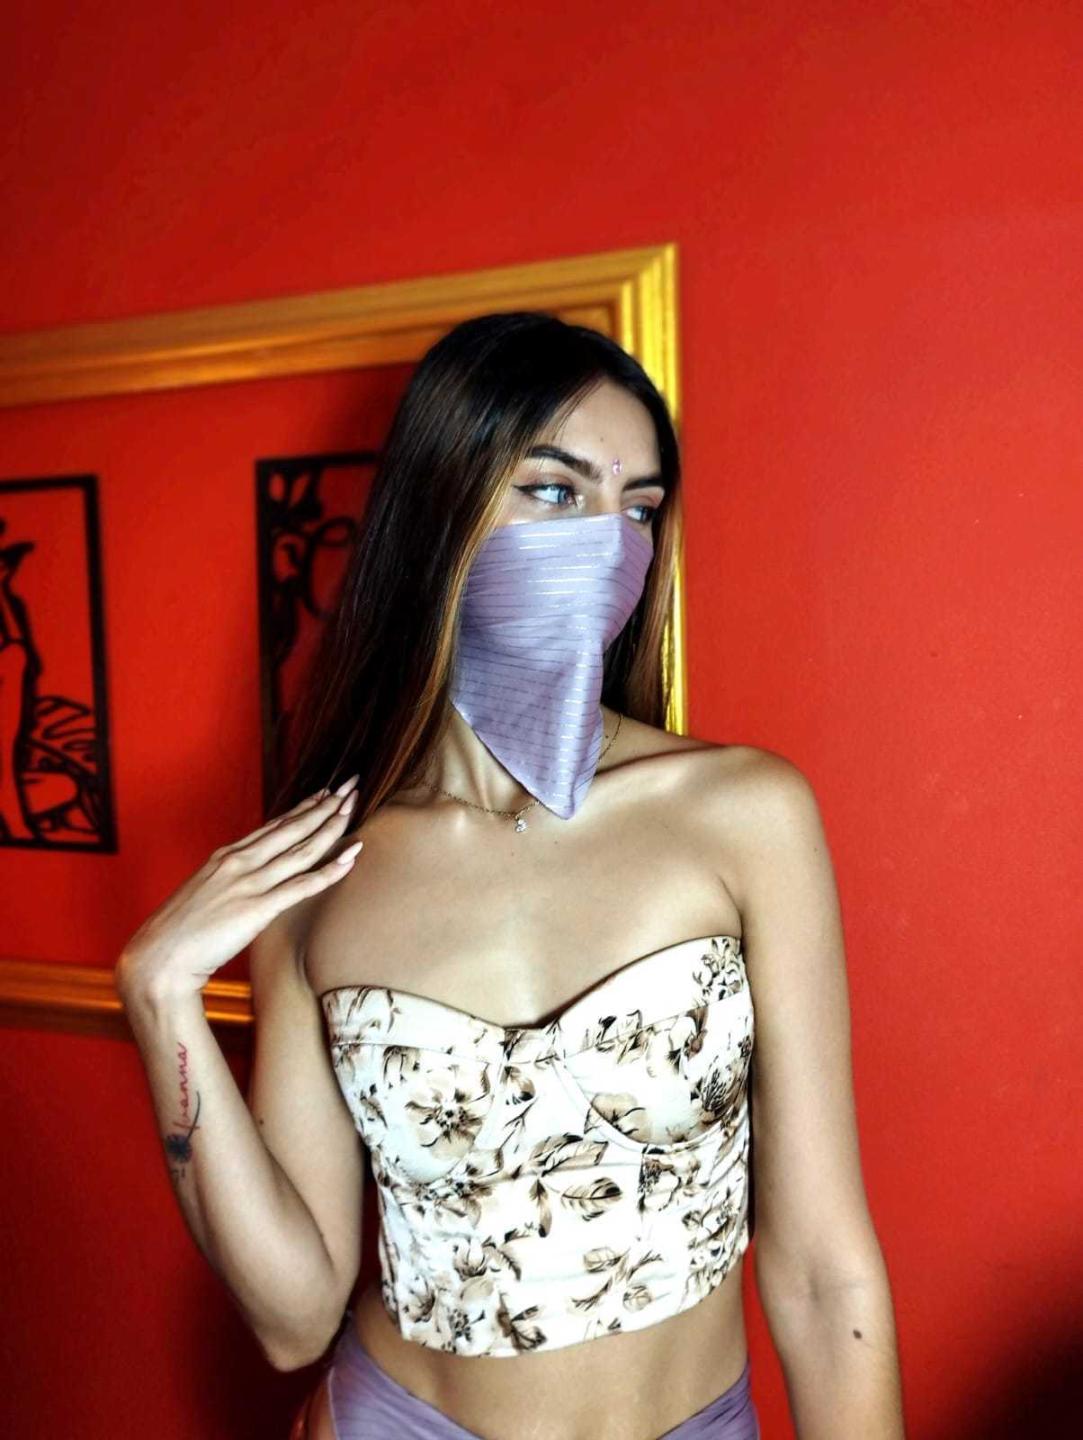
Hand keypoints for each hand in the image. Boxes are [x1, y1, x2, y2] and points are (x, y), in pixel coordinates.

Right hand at [115, 777, 363, 1003]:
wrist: (157, 958)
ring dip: (332, 826)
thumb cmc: (177, 934)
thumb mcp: (202, 894)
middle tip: (351, 786)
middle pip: (292, 828)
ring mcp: (249, 883)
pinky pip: (302, 885)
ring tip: (354, 807)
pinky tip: (351, 855)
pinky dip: (330, 869)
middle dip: (325, 805)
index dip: (302, 808)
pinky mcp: (258, 908)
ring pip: (301, 849)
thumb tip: (243, 882)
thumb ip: (226, 882)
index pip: (273, 826)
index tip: (323, 794)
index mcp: (225, 857)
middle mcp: (239, 862)